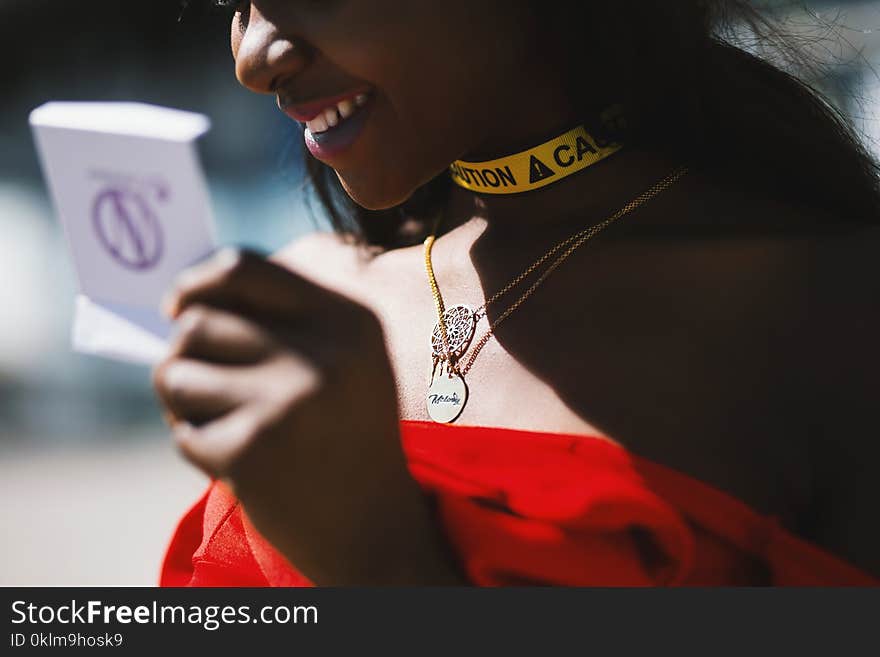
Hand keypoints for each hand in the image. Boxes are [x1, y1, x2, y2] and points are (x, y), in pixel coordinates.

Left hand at [153, 248, 463, 584]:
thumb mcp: (345, 361)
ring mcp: (286, 402)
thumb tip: (182, 300)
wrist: (375, 528)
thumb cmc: (348, 435)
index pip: (242, 267)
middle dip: (186, 356)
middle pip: (195, 323)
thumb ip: (283, 320)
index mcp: (348, 320)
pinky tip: (245, 463)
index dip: (196, 282)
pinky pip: (183, 433)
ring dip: (185, 404)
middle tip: (207, 387)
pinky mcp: (251, 451)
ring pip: (176, 375)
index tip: (174, 306)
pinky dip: (201, 450)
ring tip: (229, 425)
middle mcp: (322, 354)